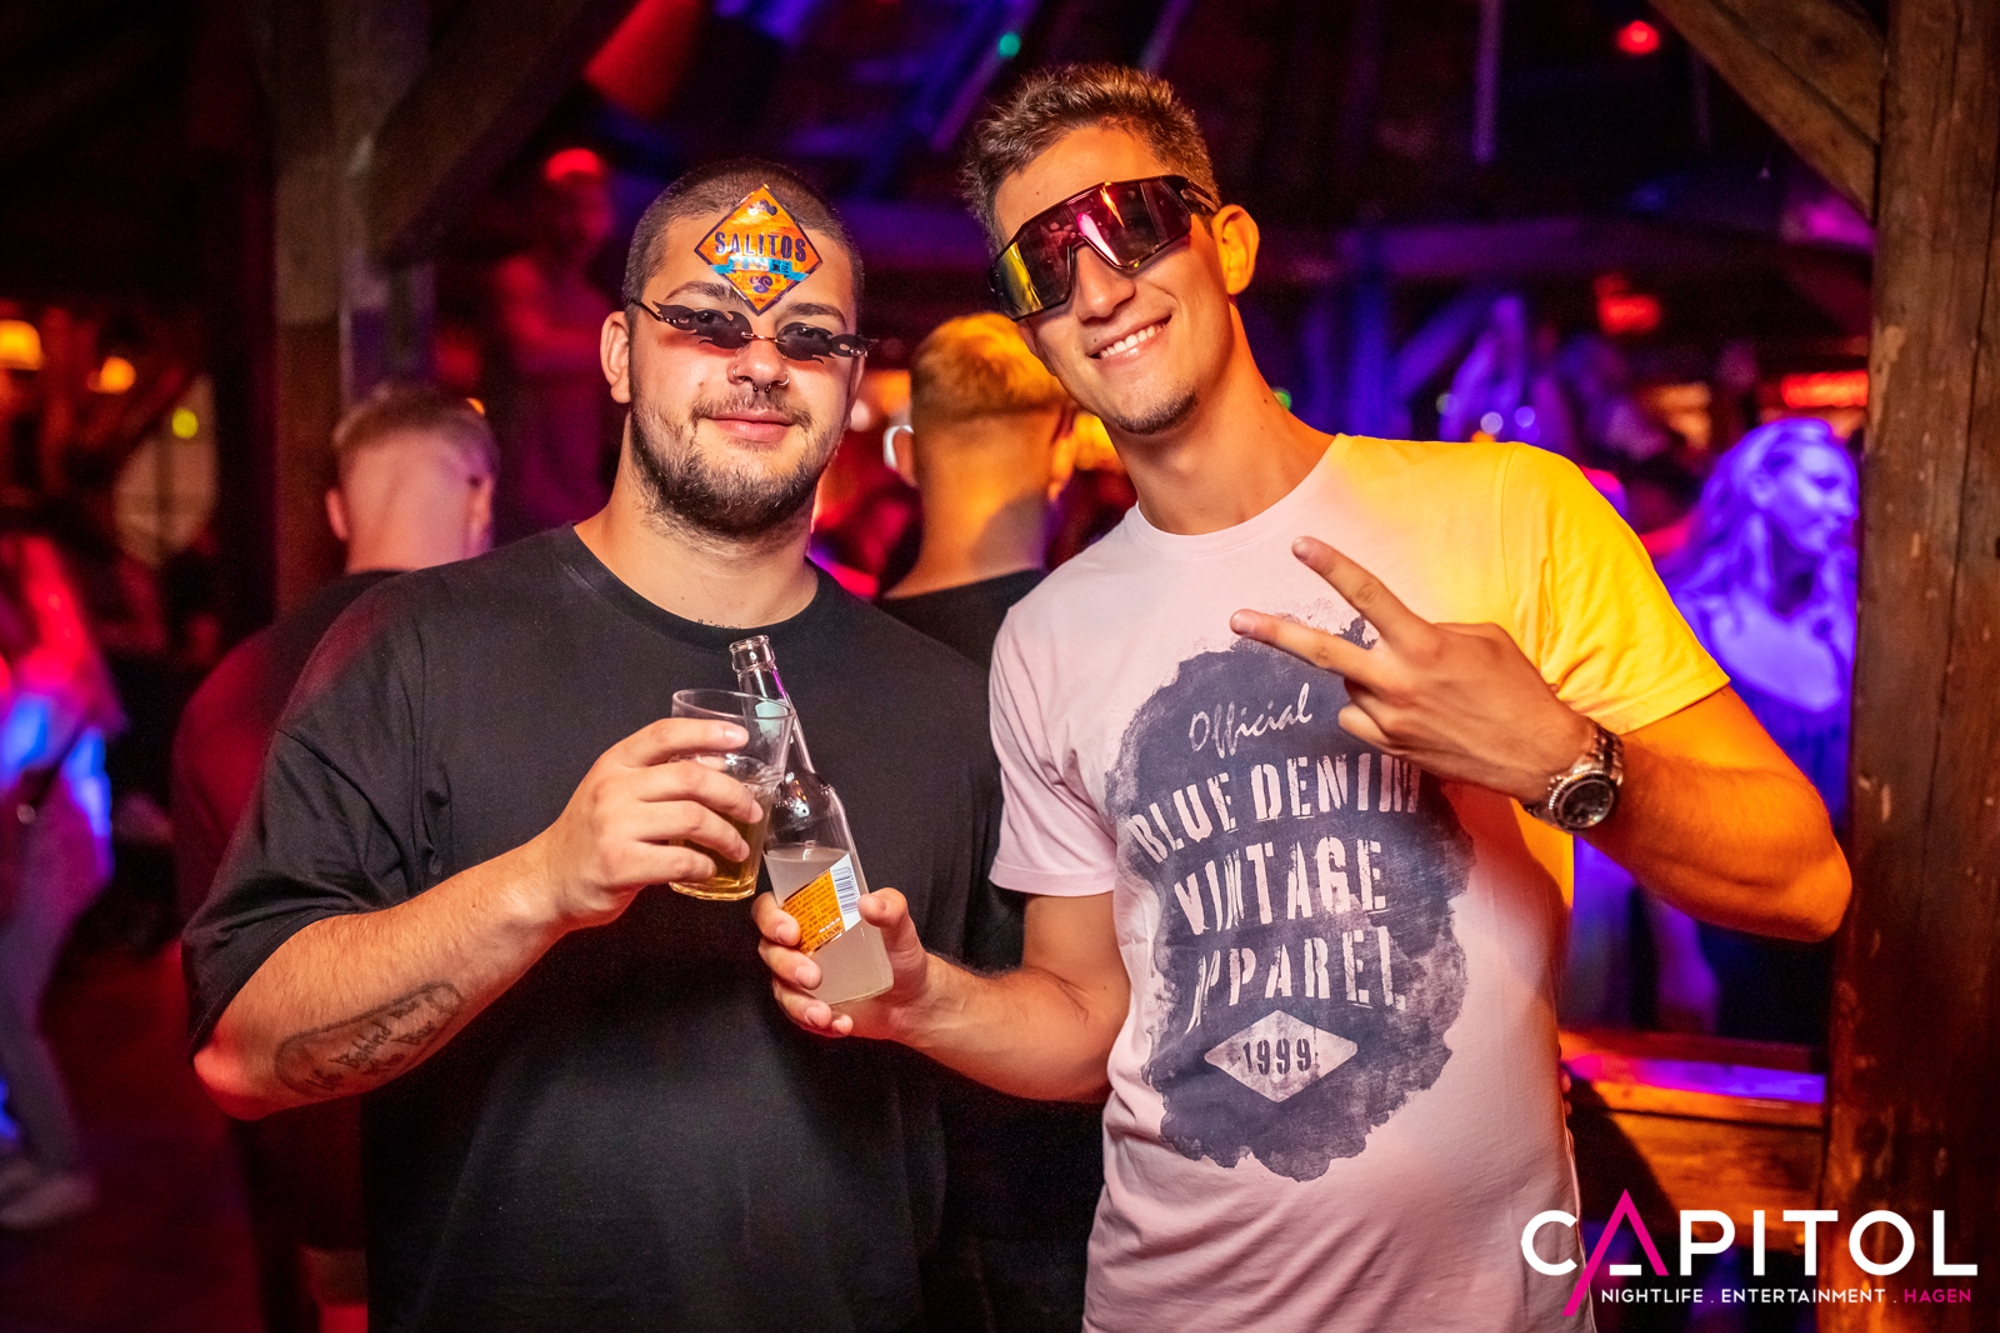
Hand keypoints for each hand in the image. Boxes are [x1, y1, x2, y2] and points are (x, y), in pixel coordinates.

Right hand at [524, 718, 765, 929]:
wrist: (547, 882)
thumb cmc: (588, 837)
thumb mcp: (615, 792)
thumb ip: (658, 774)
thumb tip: (715, 758)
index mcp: (614, 764)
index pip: (664, 734)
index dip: (706, 731)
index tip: (739, 737)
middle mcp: (612, 789)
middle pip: (691, 778)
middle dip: (733, 794)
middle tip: (752, 809)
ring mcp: (614, 826)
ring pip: (693, 818)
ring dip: (726, 834)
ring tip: (736, 846)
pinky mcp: (620, 864)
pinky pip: (681, 860)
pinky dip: (704, 865)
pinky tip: (708, 868)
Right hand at [752, 888, 933, 1037]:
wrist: (913, 999)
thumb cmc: (900, 955)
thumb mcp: (900, 927)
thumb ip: (890, 908)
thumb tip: (869, 902)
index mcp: (812, 917)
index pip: (772, 908)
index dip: (770, 918)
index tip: (791, 931)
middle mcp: (801, 946)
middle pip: (770, 950)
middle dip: (785, 965)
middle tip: (812, 977)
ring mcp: (801, 979)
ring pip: (780, 989)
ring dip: (798, 1003)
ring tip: (824, 1013)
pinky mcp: (809, 1006)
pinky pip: (798, 1016)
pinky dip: (816, 1022)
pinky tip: (840, 1023)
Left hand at [1229, 536, 1593, 803]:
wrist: (1539, 756)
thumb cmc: (1516, 689)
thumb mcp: (1482, 639)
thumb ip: (1430, 630)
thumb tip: (1394, 634)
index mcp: (1425, 646)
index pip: (1368, 597)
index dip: (1332, 567)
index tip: (1299, 545)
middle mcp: (1400, 683)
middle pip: (1323, 653)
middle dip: (1276, 633)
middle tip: (1236, 619)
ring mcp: (1391, 721)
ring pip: (1349, 685)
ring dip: (1367, 675)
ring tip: (1417, 686)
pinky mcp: (1390, 749)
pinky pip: (1357, 717)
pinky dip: (1370, 708)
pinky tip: (1406, 711)